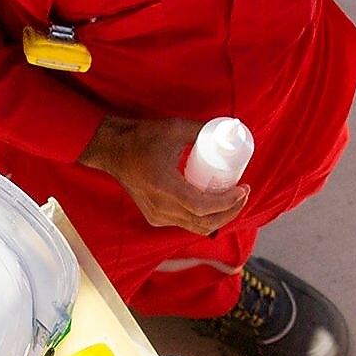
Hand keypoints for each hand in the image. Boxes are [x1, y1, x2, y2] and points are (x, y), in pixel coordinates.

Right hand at [79, 116, 250, 235]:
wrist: (112, 150)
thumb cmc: (142, 137)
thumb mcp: (175, 128)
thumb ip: (202, 131)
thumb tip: (229, 132)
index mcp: (165, 188)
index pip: (203, 207)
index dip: (228, 203)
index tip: (243, 189)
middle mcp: (160, 208)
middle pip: (205, 223)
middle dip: (230, 212)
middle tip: (243, 193)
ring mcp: (157, 216)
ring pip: (197, 227)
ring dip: (219, 216)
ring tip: (233, 198)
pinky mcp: (155, 217)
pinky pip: (187, 223)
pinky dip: (204, 217)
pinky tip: (214, 202)